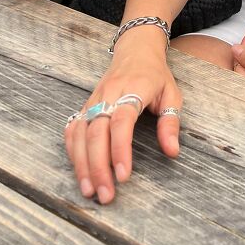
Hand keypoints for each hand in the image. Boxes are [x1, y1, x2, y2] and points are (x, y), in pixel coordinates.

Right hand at [63, 38, 180, 204]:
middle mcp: (109, 95)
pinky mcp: (85, 104)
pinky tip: (78, 169)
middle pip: (96, 133)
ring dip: (82, 164)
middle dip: (98, 166)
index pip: (122, 123)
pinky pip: (73, 128)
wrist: (136, 50)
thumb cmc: (156, 75)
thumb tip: (172, 152)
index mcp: (134, 90)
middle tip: (105, 195)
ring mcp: (94, 99)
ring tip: (89, 190)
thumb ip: (171, 123)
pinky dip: (72, 150)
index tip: (123, 176)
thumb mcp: (172, 94)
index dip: (120, 150)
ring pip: (80, 133)